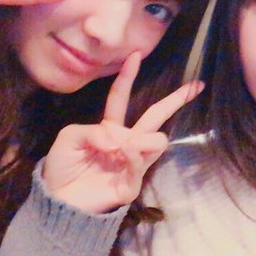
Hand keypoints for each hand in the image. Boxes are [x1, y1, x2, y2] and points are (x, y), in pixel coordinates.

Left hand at [42, 52, 203, 213]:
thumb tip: (119, 138)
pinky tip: (123, 154)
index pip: (120, 98)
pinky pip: (142, 164)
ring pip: (158, 140)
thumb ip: (91, 129)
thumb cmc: (62, 167)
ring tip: (122, 148)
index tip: (135, 54)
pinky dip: (133, 155)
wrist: (58, 201)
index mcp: (109, 128)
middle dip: (176, 100)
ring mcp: (133, 162)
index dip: (128, 76)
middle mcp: (125, 142)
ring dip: (142, 139)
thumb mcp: (69, 138)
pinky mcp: (133, 183)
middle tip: (197, 86)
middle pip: (156, 115)